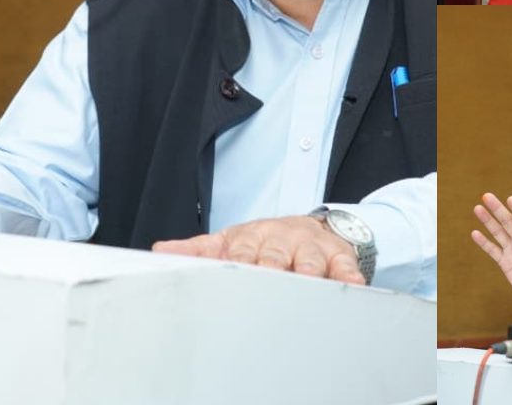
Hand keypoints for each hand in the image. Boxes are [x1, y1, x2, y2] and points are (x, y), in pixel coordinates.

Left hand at [152, 216, 364, 284]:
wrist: (311, 227)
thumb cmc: (266, 241)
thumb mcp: (232, 240)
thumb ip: (200, 249)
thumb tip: (160, 250)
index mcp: (255, 236)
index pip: (244, 249)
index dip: (240, 260)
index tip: (235, 271)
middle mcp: (284, 238)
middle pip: (278, 254)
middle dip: (274, 266)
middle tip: (269, 279)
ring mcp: (313, 247)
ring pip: (312, 259)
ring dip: (310, 271)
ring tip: (308, 282)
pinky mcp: (340, 255)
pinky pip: (347, 265)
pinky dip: (350, 275)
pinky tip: (351, 284)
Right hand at [471, 192, 511, 300]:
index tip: (511, 199)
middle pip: (508, 222)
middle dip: (498, 210)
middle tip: (487, 197)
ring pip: (498, 232)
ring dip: (488, 221)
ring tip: (478, 208)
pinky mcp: (504, 261)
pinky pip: (492, 250)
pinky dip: (484, 242)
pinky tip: (475, 233)